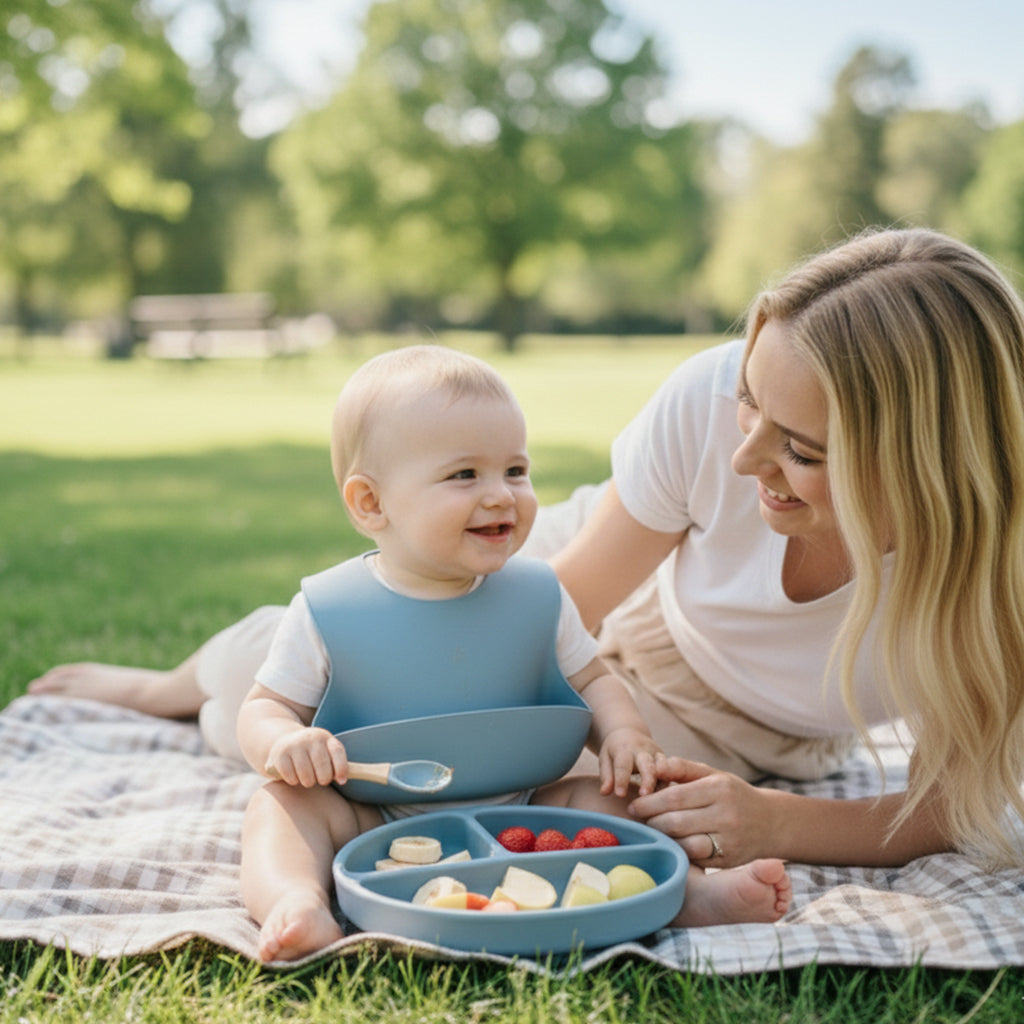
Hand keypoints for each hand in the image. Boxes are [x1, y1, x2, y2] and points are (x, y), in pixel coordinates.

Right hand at [264, 727, 347, 786]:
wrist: (284, 740)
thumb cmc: (311, 752)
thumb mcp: (325, 751)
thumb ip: (335, 763)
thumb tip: (342, 780)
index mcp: (325, 737)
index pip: (337, 752)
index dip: (342, 768)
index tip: (342, 781)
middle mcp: (310, 738)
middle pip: (322, 766)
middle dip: (324, 779)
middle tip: (321, 780)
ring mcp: (294, 744)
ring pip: (306, 775)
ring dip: (308, 782)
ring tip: (307, 778)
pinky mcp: (280, 754)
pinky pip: (290, 776)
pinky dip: (293, 781)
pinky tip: (294, 776)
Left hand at [598, 728, 666, 798]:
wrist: (630, 733)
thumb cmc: (614, 751)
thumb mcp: (605, 759)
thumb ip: (606, 776)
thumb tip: (604, 793)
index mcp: (624, 749)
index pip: (623, 764)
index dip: (621, 779)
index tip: (620, 795)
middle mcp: (643, 750)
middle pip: (647, 764)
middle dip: (647, 780)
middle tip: (644, 796)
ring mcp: (657, 754)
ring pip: (663, 768)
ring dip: (662, 784)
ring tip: (660, 801)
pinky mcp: (666, 760)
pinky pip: (671, 773)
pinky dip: (670, 785)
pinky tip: (669, 800)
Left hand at [627, 757, 774, 867]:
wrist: (771, 823)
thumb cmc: (733, 795)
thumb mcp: (713, 775)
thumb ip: (683, 768)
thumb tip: (656, 764)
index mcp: (720, 789)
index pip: (674, 797)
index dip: (649, 802)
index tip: (634, 805)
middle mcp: (726, 815)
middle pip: (675, 822)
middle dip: (651, 821)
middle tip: (637, 819)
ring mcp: (729, 840)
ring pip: (684, 843)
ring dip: (663, 838)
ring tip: (652, 831)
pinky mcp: (728, 860)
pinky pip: (695, 858)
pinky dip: (679, 851)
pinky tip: (670, 844)